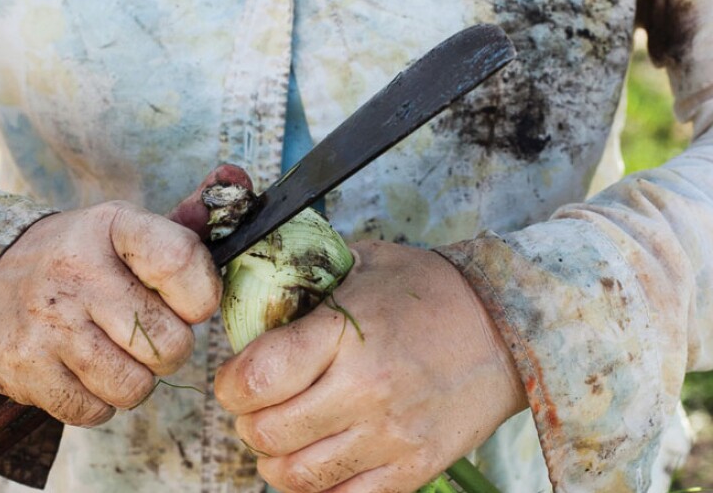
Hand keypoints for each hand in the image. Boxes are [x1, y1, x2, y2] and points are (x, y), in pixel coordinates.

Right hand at [0, 165, 250, 425]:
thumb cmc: (80, 258)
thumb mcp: (125, 229)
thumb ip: (187, 218)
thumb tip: (239, 177)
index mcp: (111, 226)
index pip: (183, 261)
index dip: (201, 296)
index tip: (189, 303)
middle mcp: (76, 270)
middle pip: (169, 344)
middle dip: (168, 349)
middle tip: (145, 334)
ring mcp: (46, 322)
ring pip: (134, 387)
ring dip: (133, 380)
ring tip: (112, 352)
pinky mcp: (22, 368)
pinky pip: (94, 412)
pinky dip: (97, 403)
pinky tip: (81, 371)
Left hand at [215, 241, 527, 492]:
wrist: (506, 328)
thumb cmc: (428, 291)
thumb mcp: (361, 264)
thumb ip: (304, 282)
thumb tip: (250, 299)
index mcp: (346, 335)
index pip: (257, 378)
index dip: (228, 383)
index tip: (233, 378)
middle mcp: (367, 391)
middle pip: (266, 432)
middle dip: (246, 421)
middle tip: (254, 406)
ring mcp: (392, 436)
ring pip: (296, 476)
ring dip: (274, 459)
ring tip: (281, 436)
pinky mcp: (414, 469)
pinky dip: (315, 487)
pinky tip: (316, 459)